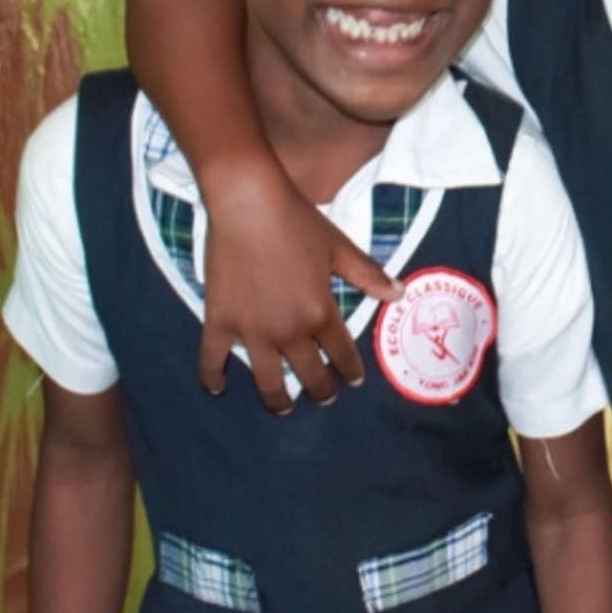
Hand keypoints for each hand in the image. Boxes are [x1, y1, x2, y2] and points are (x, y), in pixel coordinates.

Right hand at [198, 155, 400, 412]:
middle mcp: (288, 330)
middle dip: (320, 390)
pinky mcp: (220, 321)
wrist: (249, 205)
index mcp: (320, 313)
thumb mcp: (340, 248)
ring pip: (267, 380)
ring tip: (283, 407)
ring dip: (277, 400)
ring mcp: (252, 330)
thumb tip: (399, 293)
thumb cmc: (298, 222)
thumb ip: (368, 275)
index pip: (341, 353)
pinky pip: (212, 359)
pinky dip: (212, 377)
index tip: (353, 381)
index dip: (350, 370)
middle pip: (308, 374)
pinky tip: (215, 388)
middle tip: (323, 397)